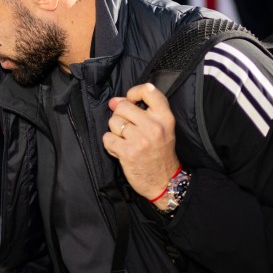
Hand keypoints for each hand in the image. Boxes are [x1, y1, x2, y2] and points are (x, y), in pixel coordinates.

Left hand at [102, 83, 179, 201]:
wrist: (165, 181)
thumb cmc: (160, 152)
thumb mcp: (161, 128)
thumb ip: (140, 111)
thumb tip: (113, 101)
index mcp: (165, 117)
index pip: (148, 91)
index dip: (134, 92)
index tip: (131, 100)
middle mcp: (154, 126)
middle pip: (123, 106)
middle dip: (120, 116)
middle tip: (127, 128)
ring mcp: (141, 140)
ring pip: (114, 122)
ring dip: (115, 131)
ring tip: (125, 140)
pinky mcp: (128, 153)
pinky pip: (107, 138)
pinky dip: (110, 144)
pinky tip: (120, 150)